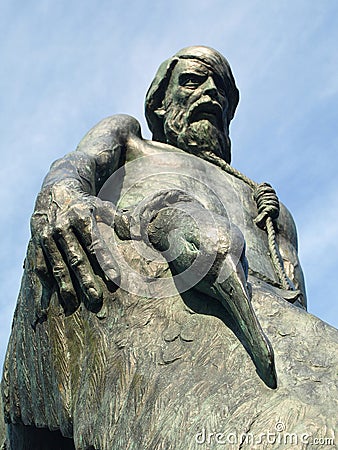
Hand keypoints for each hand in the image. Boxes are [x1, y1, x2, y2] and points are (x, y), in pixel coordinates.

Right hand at [30, 180, 119, 314]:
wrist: (55, 192)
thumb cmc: (85, 204)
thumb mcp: (103, 207)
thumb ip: (121, 220)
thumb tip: (140, 233)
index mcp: (81, 217)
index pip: (95, 243)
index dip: (105, 261)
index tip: (115, 278)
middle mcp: (62, 226)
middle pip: (76, 257)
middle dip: (85, 279)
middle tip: (95, 299)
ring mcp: (47, 236)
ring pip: (57, 264)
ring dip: (64, 285)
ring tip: (72, 304)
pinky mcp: (36, 243)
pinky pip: (39, 265)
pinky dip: (43, 283)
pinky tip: (47, 300)